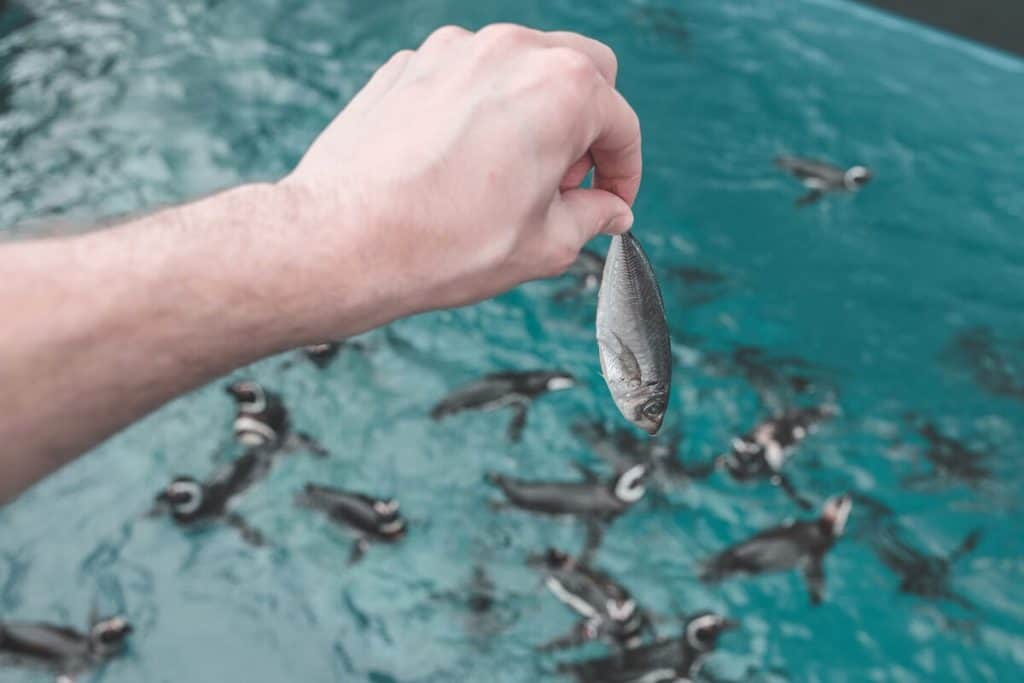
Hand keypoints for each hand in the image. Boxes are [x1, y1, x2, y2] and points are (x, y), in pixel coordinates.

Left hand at [280, 24, 641, 334]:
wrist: (343, 241)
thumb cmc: (445, 245)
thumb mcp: (545, 244)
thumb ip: (593, 218)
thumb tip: (610, 212)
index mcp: (562, 88)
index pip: (622, 124)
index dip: (625, 174)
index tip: (612, 204)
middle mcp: (512, 50)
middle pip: (582, 72)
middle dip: (588, 128)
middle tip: (565, 185)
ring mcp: (454, 50)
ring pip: (521, 68)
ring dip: (533, 113)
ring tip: (509, 176)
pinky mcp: (409, 63)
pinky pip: (466, 77)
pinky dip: (480, 110)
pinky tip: (459, 162)